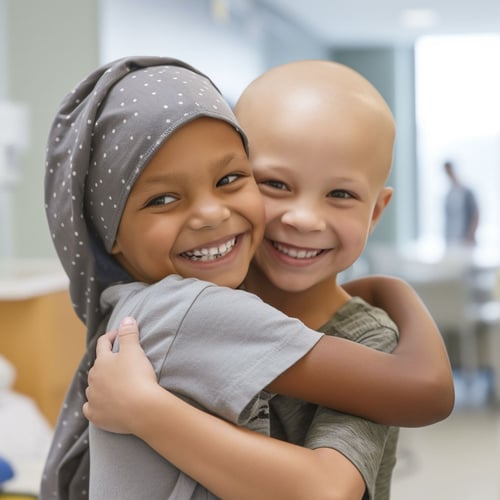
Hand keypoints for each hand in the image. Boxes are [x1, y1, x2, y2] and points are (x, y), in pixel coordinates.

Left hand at [83, 317, 156, 433]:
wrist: (141, 409)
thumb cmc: (137, 376)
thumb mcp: (134, 350)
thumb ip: (128, 333)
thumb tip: (126, 318)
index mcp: (101, 362)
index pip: (103, 344)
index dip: (111, 337)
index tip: (118, 334)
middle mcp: (93, 380)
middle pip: (97, 367)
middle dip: (106, 363)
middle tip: (119, 361)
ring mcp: (93, 399)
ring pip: (93, 388)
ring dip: (101, 384)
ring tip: (112, 384)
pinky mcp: (96, 416)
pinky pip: (91, 408)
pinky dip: (96, 405)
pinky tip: (102, 405)